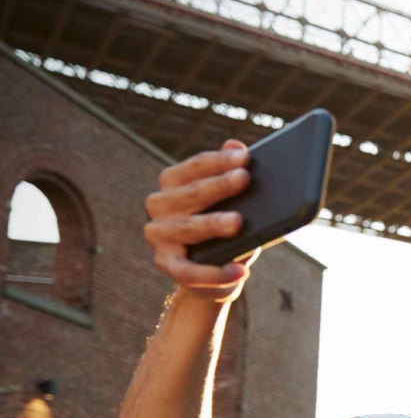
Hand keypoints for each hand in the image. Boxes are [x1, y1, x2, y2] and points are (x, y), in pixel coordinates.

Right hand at [143, 140, 260, 302]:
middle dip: (218, 185)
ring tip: (238, 223)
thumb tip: (235, 144)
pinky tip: (241, 271)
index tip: (245, 157)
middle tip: (244, 178)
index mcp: (174, 183)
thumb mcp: (234, 202)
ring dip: (212, 223)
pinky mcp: (166, 264)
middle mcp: (159, 205)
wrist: (215, 273)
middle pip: (190, 193)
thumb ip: (233, 174)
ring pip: (187, 228)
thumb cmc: (226, 229)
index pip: (194, 166)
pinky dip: (215, 273)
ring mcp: (159, 235)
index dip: (219, 160)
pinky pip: (189, 270)